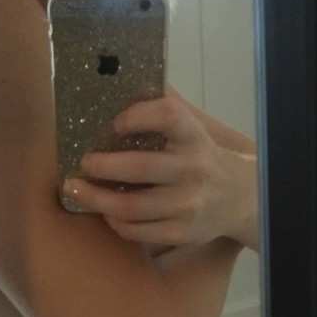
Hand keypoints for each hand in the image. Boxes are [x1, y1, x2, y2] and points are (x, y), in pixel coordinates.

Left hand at [62, 92, 258, 253]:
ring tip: (77, 189)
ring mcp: (186, 205)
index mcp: (193, 136)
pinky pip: (137, 231)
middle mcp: (192, 170)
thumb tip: (119, 84)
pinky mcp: (179, 232)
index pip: (168, 116)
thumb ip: (161, 110)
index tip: (114, 123)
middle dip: (102, 166)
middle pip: (138, 168)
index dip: (138, 116)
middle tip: (83, 162)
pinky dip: (114, 221)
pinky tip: (105, 211)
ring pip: (131, 207)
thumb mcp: (191, 129)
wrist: (239, 197)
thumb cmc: (200, 157)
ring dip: (96, 198)